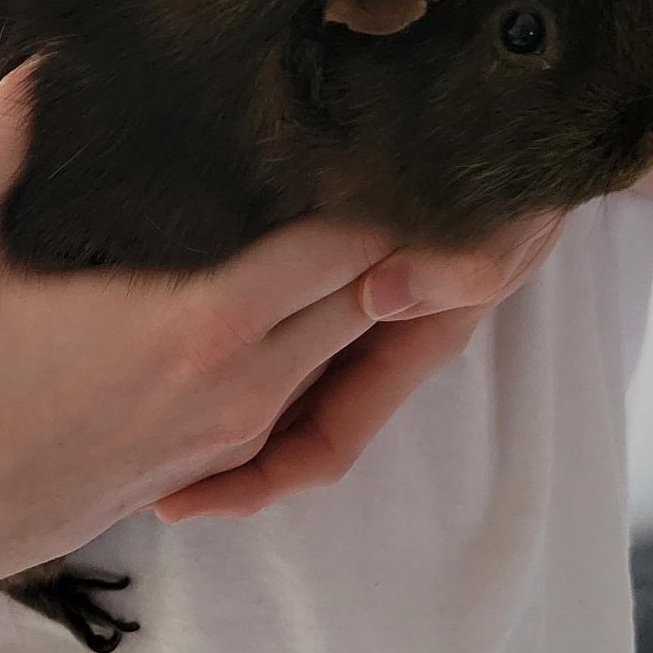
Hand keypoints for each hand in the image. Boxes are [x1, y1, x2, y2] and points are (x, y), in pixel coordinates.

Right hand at [0, 61, 400, 586]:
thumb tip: (41, 62)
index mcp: (201, 327)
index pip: (345, 247)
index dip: (370, 191)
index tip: (361, 135)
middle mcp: (245, 386)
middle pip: (369, 295)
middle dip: (384, 234)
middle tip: (364, 165)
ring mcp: (243, 431)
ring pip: (349, 345)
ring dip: (358, 283)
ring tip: (335, 211)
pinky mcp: (227, 458)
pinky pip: (312, 385)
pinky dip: (324, 334)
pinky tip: (291, 284)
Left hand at [154, 210, 563, 520]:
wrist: (508, 153)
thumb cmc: (508, 203)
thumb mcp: (495, 236)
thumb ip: (454, 268)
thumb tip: (383, 292)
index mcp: (399, 356)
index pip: (322, 444)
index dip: (258, 481)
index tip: (189, 499)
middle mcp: (367, 347)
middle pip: (288, 425)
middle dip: (227, 459)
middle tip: (144, 473)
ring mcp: (347, 314)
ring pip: (277, 381)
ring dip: (224, 405)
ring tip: (148, 418)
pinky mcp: (331, 276)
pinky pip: (276, 328)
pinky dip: (239, 344)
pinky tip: (187, 334)